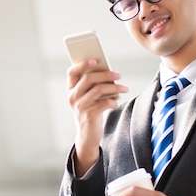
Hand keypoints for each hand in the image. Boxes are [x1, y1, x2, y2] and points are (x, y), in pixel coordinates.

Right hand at [67, 59, 127, 175]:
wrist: (87, 136)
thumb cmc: (90, 112)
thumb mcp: (87, 98)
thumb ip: (93, 86)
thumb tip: (108, 72)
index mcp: (70, 90)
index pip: (72, 72)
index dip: (82, 64)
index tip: (95, 60)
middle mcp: (73, 97)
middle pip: (88, 79)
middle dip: (106, 74)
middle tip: (119, 74)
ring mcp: (80, 106)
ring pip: (99, 89)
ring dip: (115, 87)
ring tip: (125, 88)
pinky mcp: (90, 115)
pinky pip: (105, 102)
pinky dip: (114, 100)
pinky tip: (116, 102)